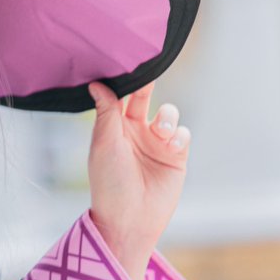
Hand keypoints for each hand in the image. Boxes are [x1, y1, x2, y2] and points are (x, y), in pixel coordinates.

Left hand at [86, 80, 190, 279]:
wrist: (130, 218)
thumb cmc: (110, 181)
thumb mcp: (105, 143)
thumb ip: (106, 112)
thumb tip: (97, 82)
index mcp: (113, 127)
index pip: (120, 96)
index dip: (124, 81)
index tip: (127, 61)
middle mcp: (135, 131)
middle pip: (145, 98)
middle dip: (148, 86)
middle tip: (150, 74)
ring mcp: (157, 143)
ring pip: (168, 113)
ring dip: (167, 116)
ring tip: (160, 130)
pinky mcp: (176, 156)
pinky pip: (183, 133)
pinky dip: (179, 135)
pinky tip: (171, 145)